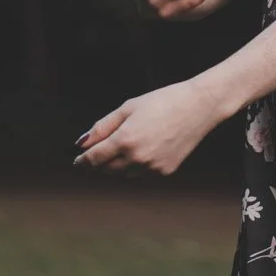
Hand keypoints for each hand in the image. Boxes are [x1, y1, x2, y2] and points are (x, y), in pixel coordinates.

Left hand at [74, 76, 221, 175]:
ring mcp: (152, 167)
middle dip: (100, 161)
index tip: (77, 160)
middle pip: (107, 169)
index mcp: (125, 139)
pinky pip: (142, 174)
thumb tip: (82, 143)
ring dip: (118, 164)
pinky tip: (146, 147)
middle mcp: (137, 157)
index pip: (95, 158)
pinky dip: (137, 165)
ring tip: (128, 144)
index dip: (83, 160)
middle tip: (101, 150)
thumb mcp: (129, 107)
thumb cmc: (162, 101)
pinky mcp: (165, 172)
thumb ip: (103, 127)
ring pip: (124, 174)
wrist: (198, 107)